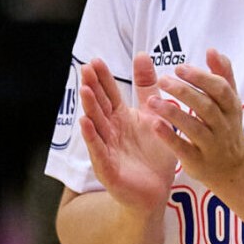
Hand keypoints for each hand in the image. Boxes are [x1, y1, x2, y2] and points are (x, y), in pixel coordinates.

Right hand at [79, 53, 176, 215]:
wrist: (157, 189)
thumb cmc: (153, 152)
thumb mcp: (153, 115)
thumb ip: (147, 88)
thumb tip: (141, 54)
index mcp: (120, 118)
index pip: (109, 94)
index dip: (102, 79)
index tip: (96, 60)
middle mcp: (110, 131)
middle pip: (99, 106)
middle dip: (92, 88)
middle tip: (86, 68)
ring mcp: (106, 149)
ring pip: (96, 126)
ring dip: (90, 109)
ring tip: (85, 90)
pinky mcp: (108, 168)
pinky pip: (99, 151)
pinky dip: (92, 138)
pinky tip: (86, 123)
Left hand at [146, 50, 243, 188]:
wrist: (234, 167)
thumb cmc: (226, 126)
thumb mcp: (230, 101)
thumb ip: (222, 75)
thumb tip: (212, 50)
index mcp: (231, 107)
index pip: (219, 89)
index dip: (200, 77)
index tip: (179, 67)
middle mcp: (223, 126)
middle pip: (206, 106)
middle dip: (185, 91)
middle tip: (163, 80)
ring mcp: (211, 145)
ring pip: (194, 127)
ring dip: (173, 113)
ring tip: (152, 101)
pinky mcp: (198, 162)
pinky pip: (183, 149)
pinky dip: (169, 137)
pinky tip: (154, 125)